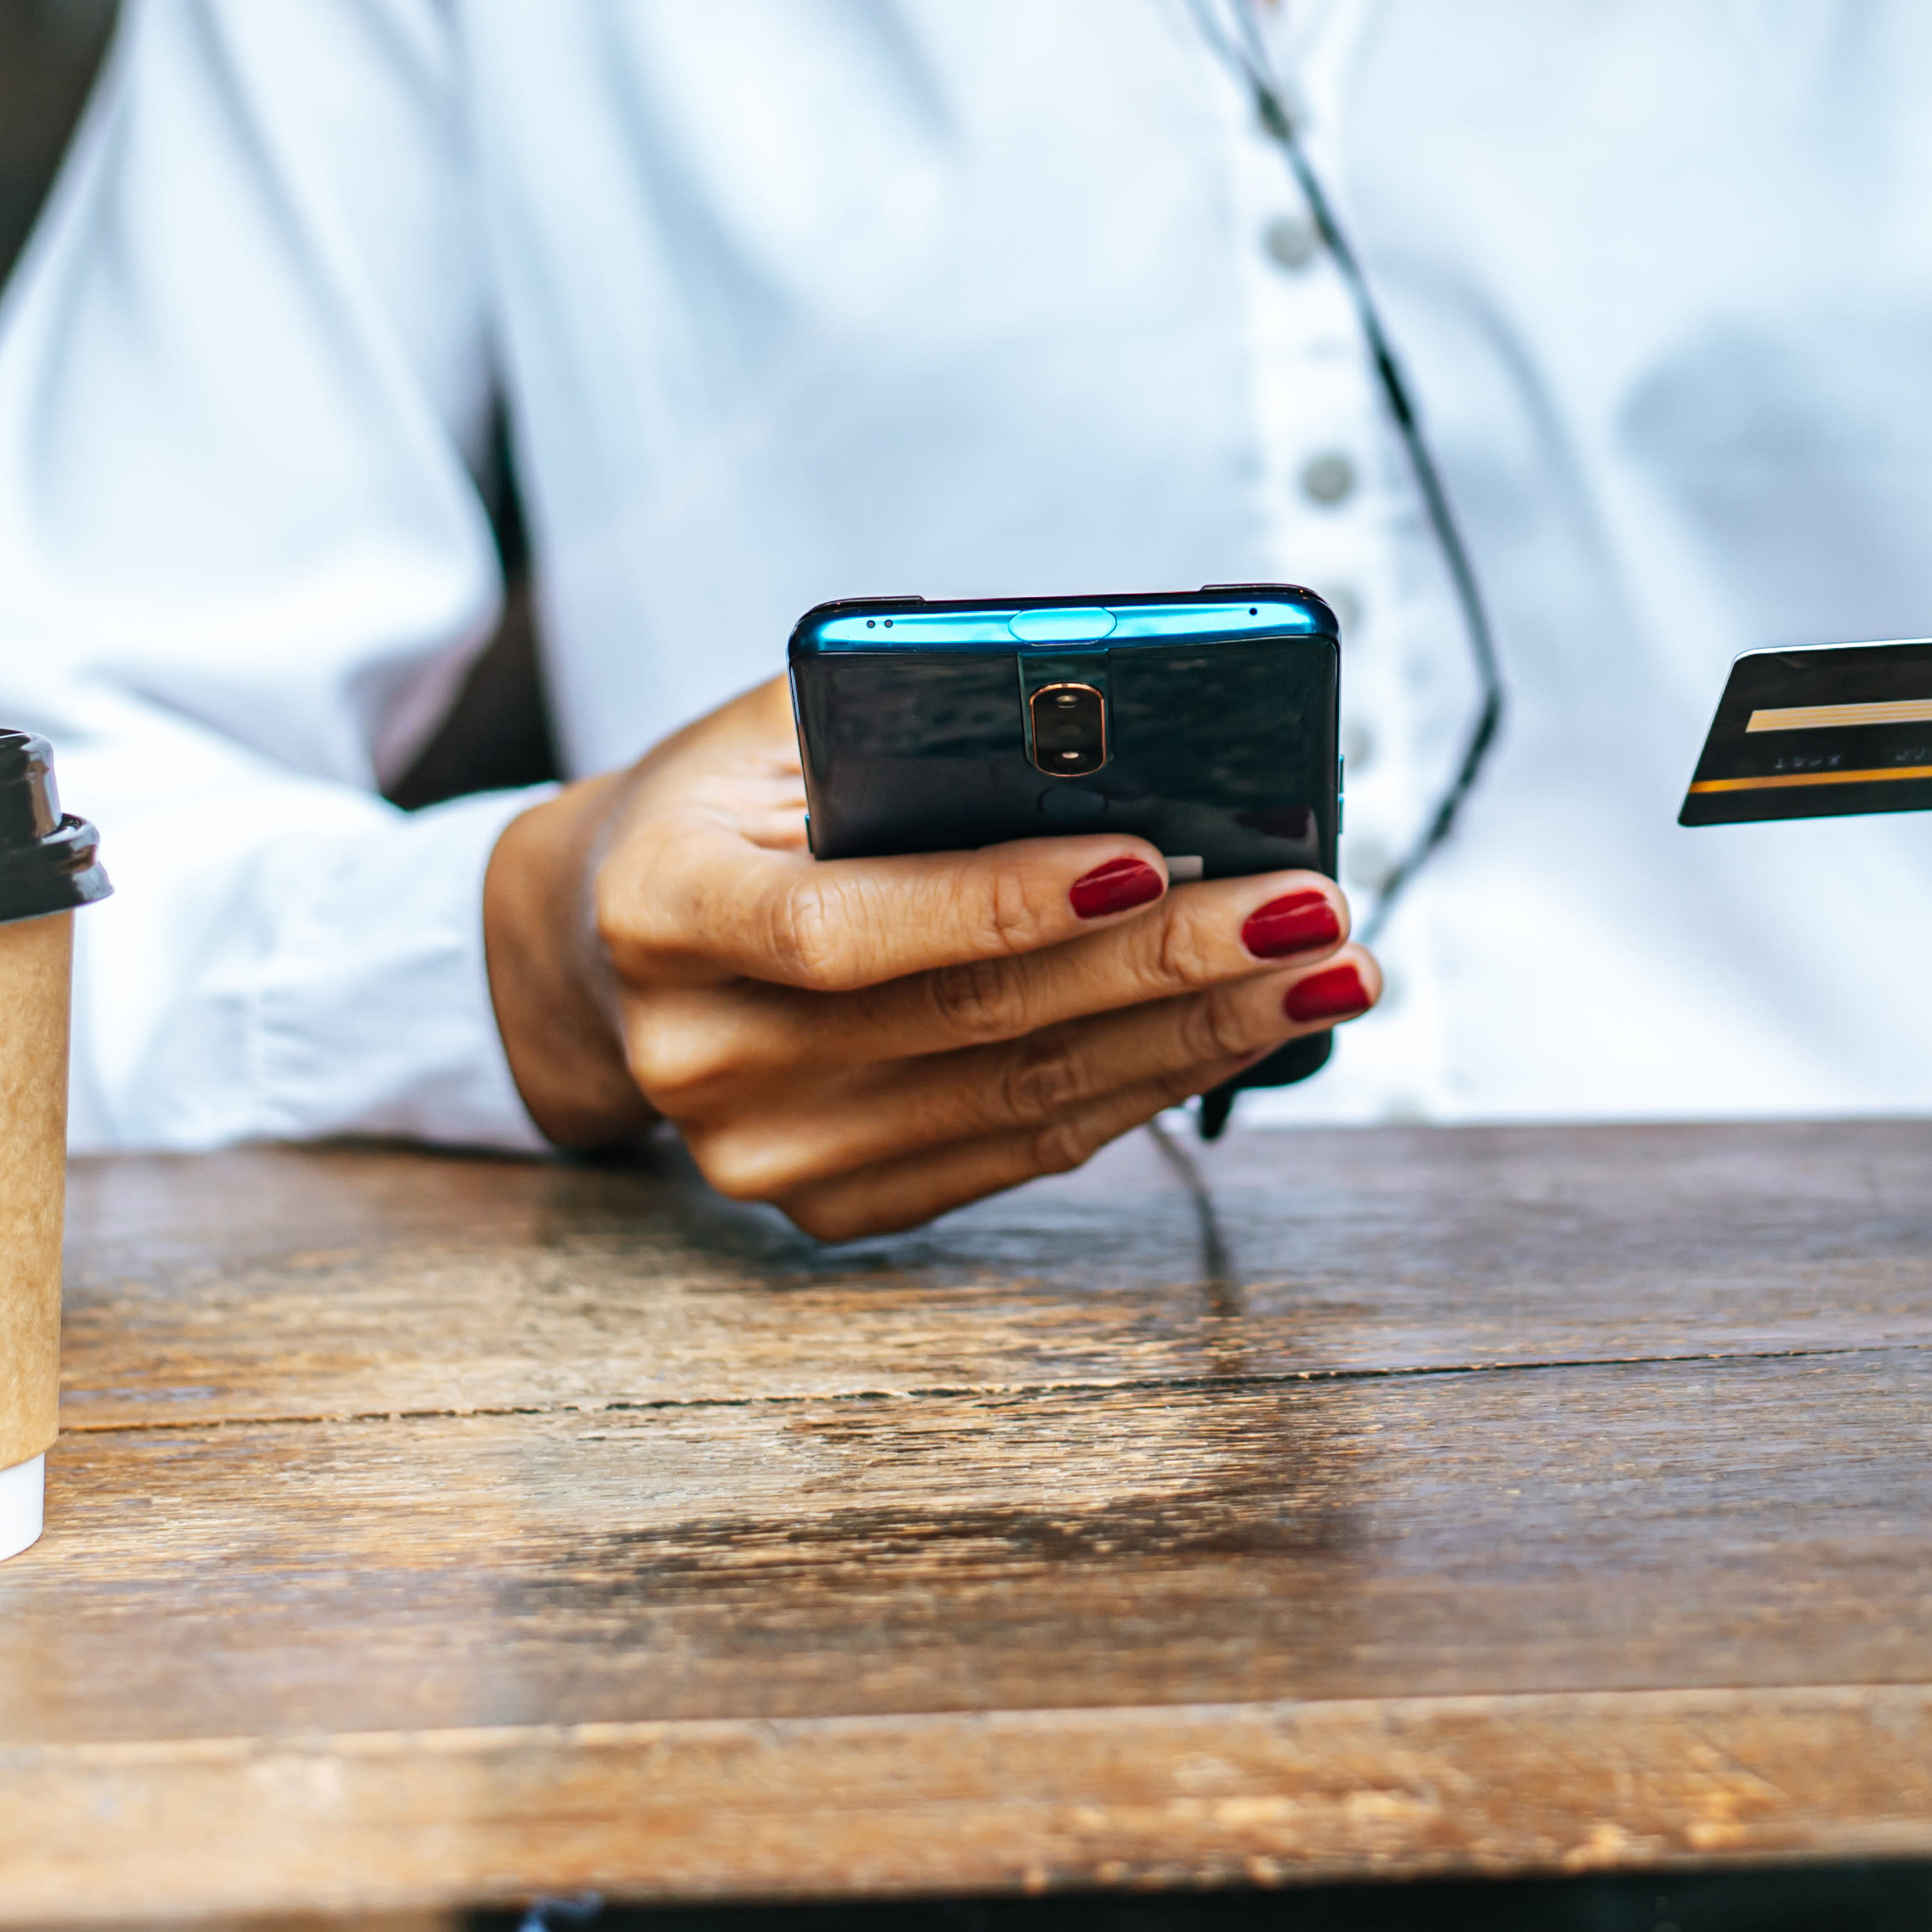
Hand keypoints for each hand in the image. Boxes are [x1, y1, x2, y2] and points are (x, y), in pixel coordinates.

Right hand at [481, 681, 1378, 1239]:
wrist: (604, 946)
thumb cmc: (727, 807)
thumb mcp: (779, 729)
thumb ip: (914, 725)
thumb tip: (1127, 730)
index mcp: (665, 911)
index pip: (845, 928)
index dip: (1002, 900)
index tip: (1152, 859)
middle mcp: (700, 1055)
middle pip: (970, 1020)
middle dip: (1168, 964)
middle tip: (1313, 912)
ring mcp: (763, 1153)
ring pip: (1021, 1099)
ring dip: (1199, 1037)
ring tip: (1327, 971)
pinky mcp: (832, 1207)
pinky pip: (1021, 1152)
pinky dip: (1146, 1087)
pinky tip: (1243, 1032)